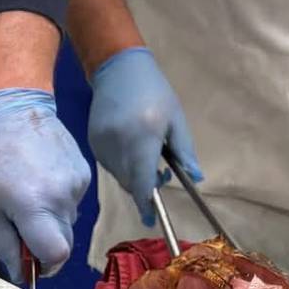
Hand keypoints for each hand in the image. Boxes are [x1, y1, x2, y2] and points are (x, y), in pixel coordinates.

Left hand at [0, 89, 90, 278]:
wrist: (16, 112)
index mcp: (35, 207)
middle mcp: (62, 198)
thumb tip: (20, 274)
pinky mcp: (85, 174)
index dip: (44, 265)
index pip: (56, 255)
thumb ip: (4, 244)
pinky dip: (59, 201)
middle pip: (64, 243)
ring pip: (68, 222)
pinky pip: (73, 202)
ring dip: (51, 220)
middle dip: (45, 244)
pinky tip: (42, 181)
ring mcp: (78, 185)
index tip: (31, 261)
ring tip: (30, 195)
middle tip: (23, 226)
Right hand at [87, 47, 201, 225]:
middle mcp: (119, 145)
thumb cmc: (154, 91)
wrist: (117, 68)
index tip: (152, 219)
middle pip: (131, 184)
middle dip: (145, 188)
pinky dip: (122, 165)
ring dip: (134, 175)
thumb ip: (185, 151)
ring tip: (146, 155)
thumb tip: (196, 179)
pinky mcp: (93, 142)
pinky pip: (110, 166)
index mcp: (143, 138)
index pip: (142, 183)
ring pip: (120, 176)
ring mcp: (102, 145)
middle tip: (161, 174)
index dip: (147, 205)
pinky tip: (130, 147)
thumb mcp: (176, 119)